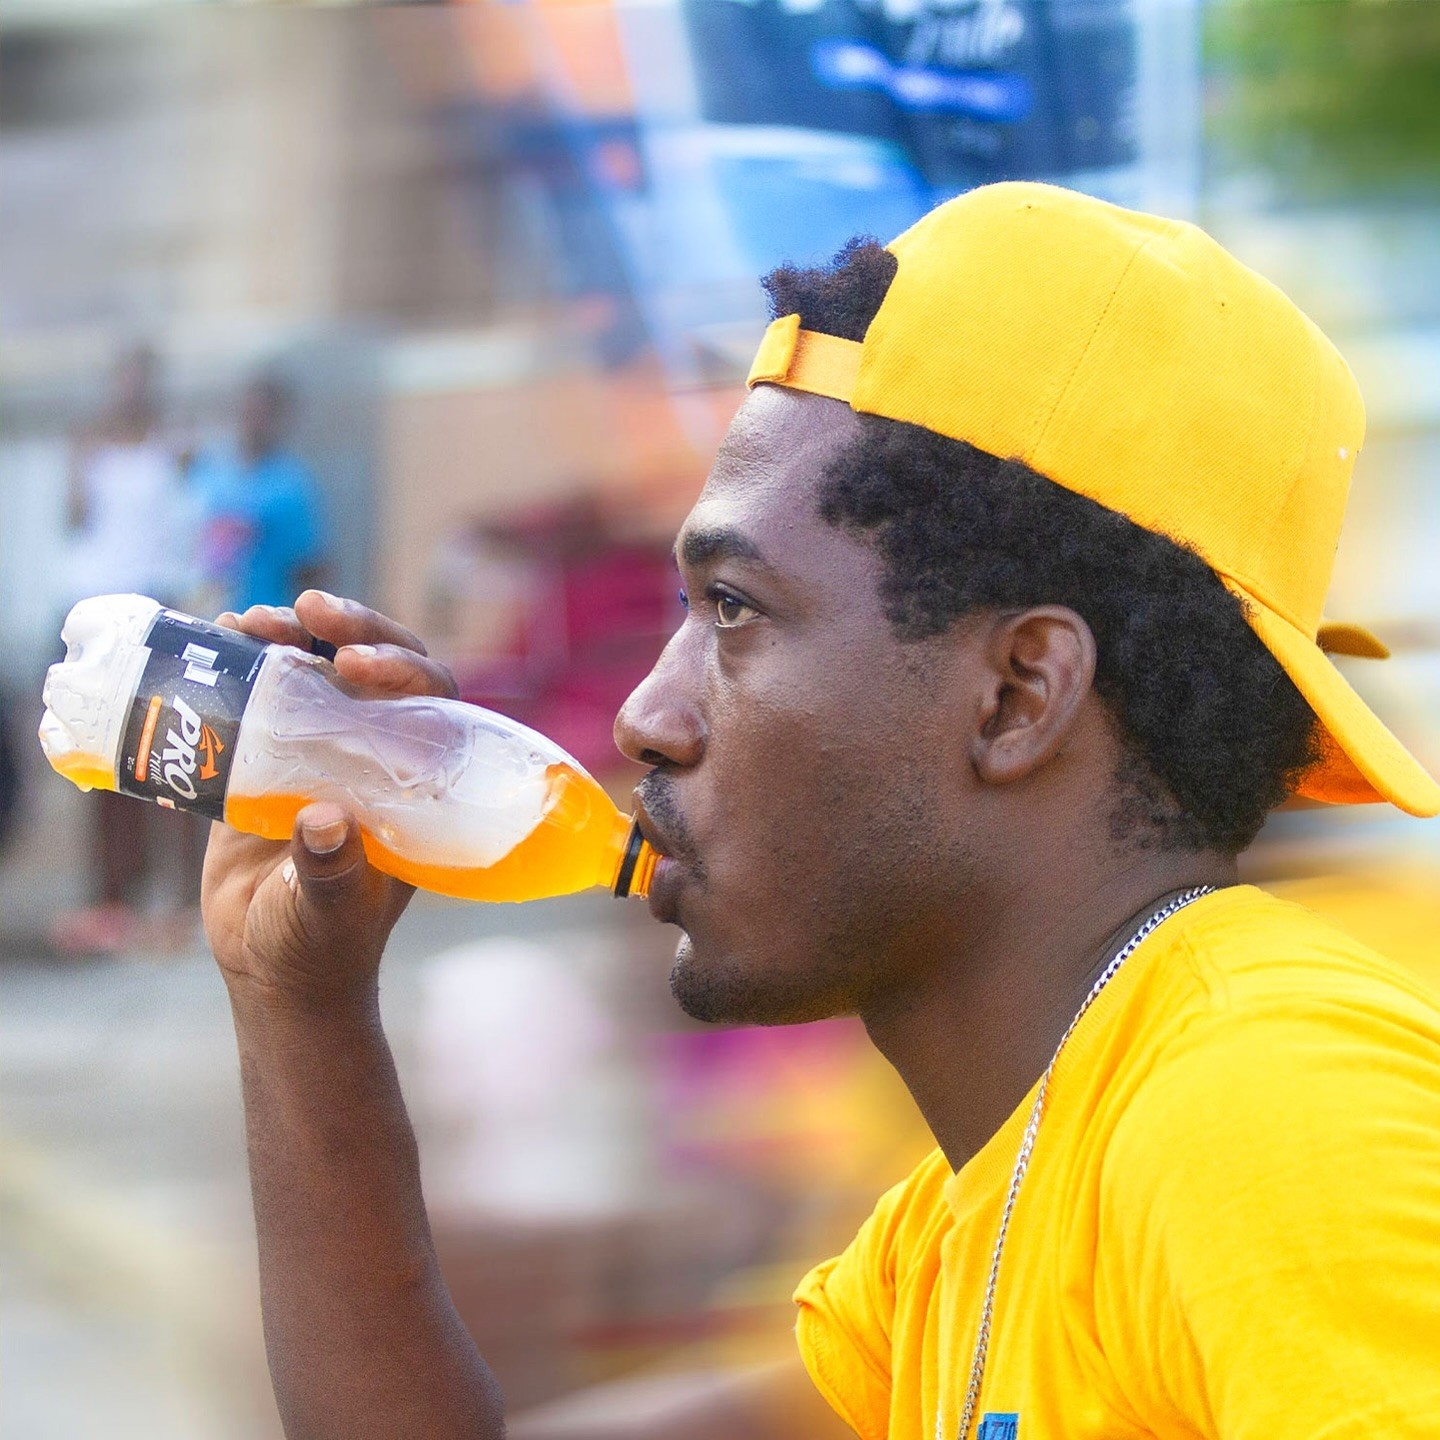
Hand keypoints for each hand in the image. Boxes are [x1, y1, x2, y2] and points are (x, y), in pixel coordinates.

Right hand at [201, 590, 458, 1005]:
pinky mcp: (269, 758)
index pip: (431, 702)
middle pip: (378, 669)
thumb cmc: (320, 947)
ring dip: (294, 635)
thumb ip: (332, 872)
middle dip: (351, 628)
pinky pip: (263, 695)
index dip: (404, 668)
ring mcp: (323, 750)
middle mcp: (377, 755)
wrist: (271, 968)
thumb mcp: (330, 912)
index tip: (358, 661)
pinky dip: (243, 663)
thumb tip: (325, 822)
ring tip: (252, 621)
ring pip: (321, 669)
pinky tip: (218, 637)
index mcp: (414, 783)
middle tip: (309, 611)